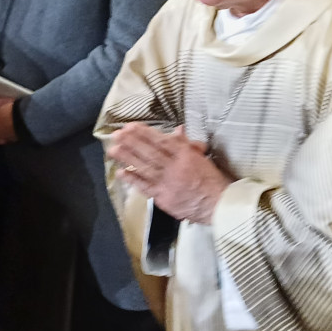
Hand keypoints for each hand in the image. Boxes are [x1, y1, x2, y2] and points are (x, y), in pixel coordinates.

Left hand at [107, 123, 230, 223]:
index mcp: (186, 156)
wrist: (218, 204)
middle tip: (117, 134)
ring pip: (145, 168)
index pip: (162, 141)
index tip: (131, 126)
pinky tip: (121, 172)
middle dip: (132, 142)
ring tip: (113, 149)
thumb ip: (187, 145)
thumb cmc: (212, 180)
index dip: (145, 133)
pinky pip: (145, 187)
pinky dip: (133, 180)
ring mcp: (167, 183)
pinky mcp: (163, 198)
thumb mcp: (202, 158)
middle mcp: (174, 168)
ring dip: (128, 158)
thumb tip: (177, 130)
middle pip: (150, 153)